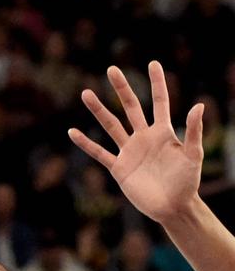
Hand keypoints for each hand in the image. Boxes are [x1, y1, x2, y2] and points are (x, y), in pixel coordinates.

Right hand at [69, 61, 203, 224]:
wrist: (172, 207)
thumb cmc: (187, 182)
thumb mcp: (193, 155)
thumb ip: (194, 131)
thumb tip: (198, 105)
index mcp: (163, 132)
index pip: (159, 102)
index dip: (157, 83)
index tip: (153, 63)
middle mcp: (144, 137)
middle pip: (130, 107)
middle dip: (121, 89)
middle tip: (111, 70)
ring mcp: (129, 151)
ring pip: (111, 126)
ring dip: (98, 110)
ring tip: (85, 93)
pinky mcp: (118, 167)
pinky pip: (99, 153)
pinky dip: (85, 143)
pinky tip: (72, 132)